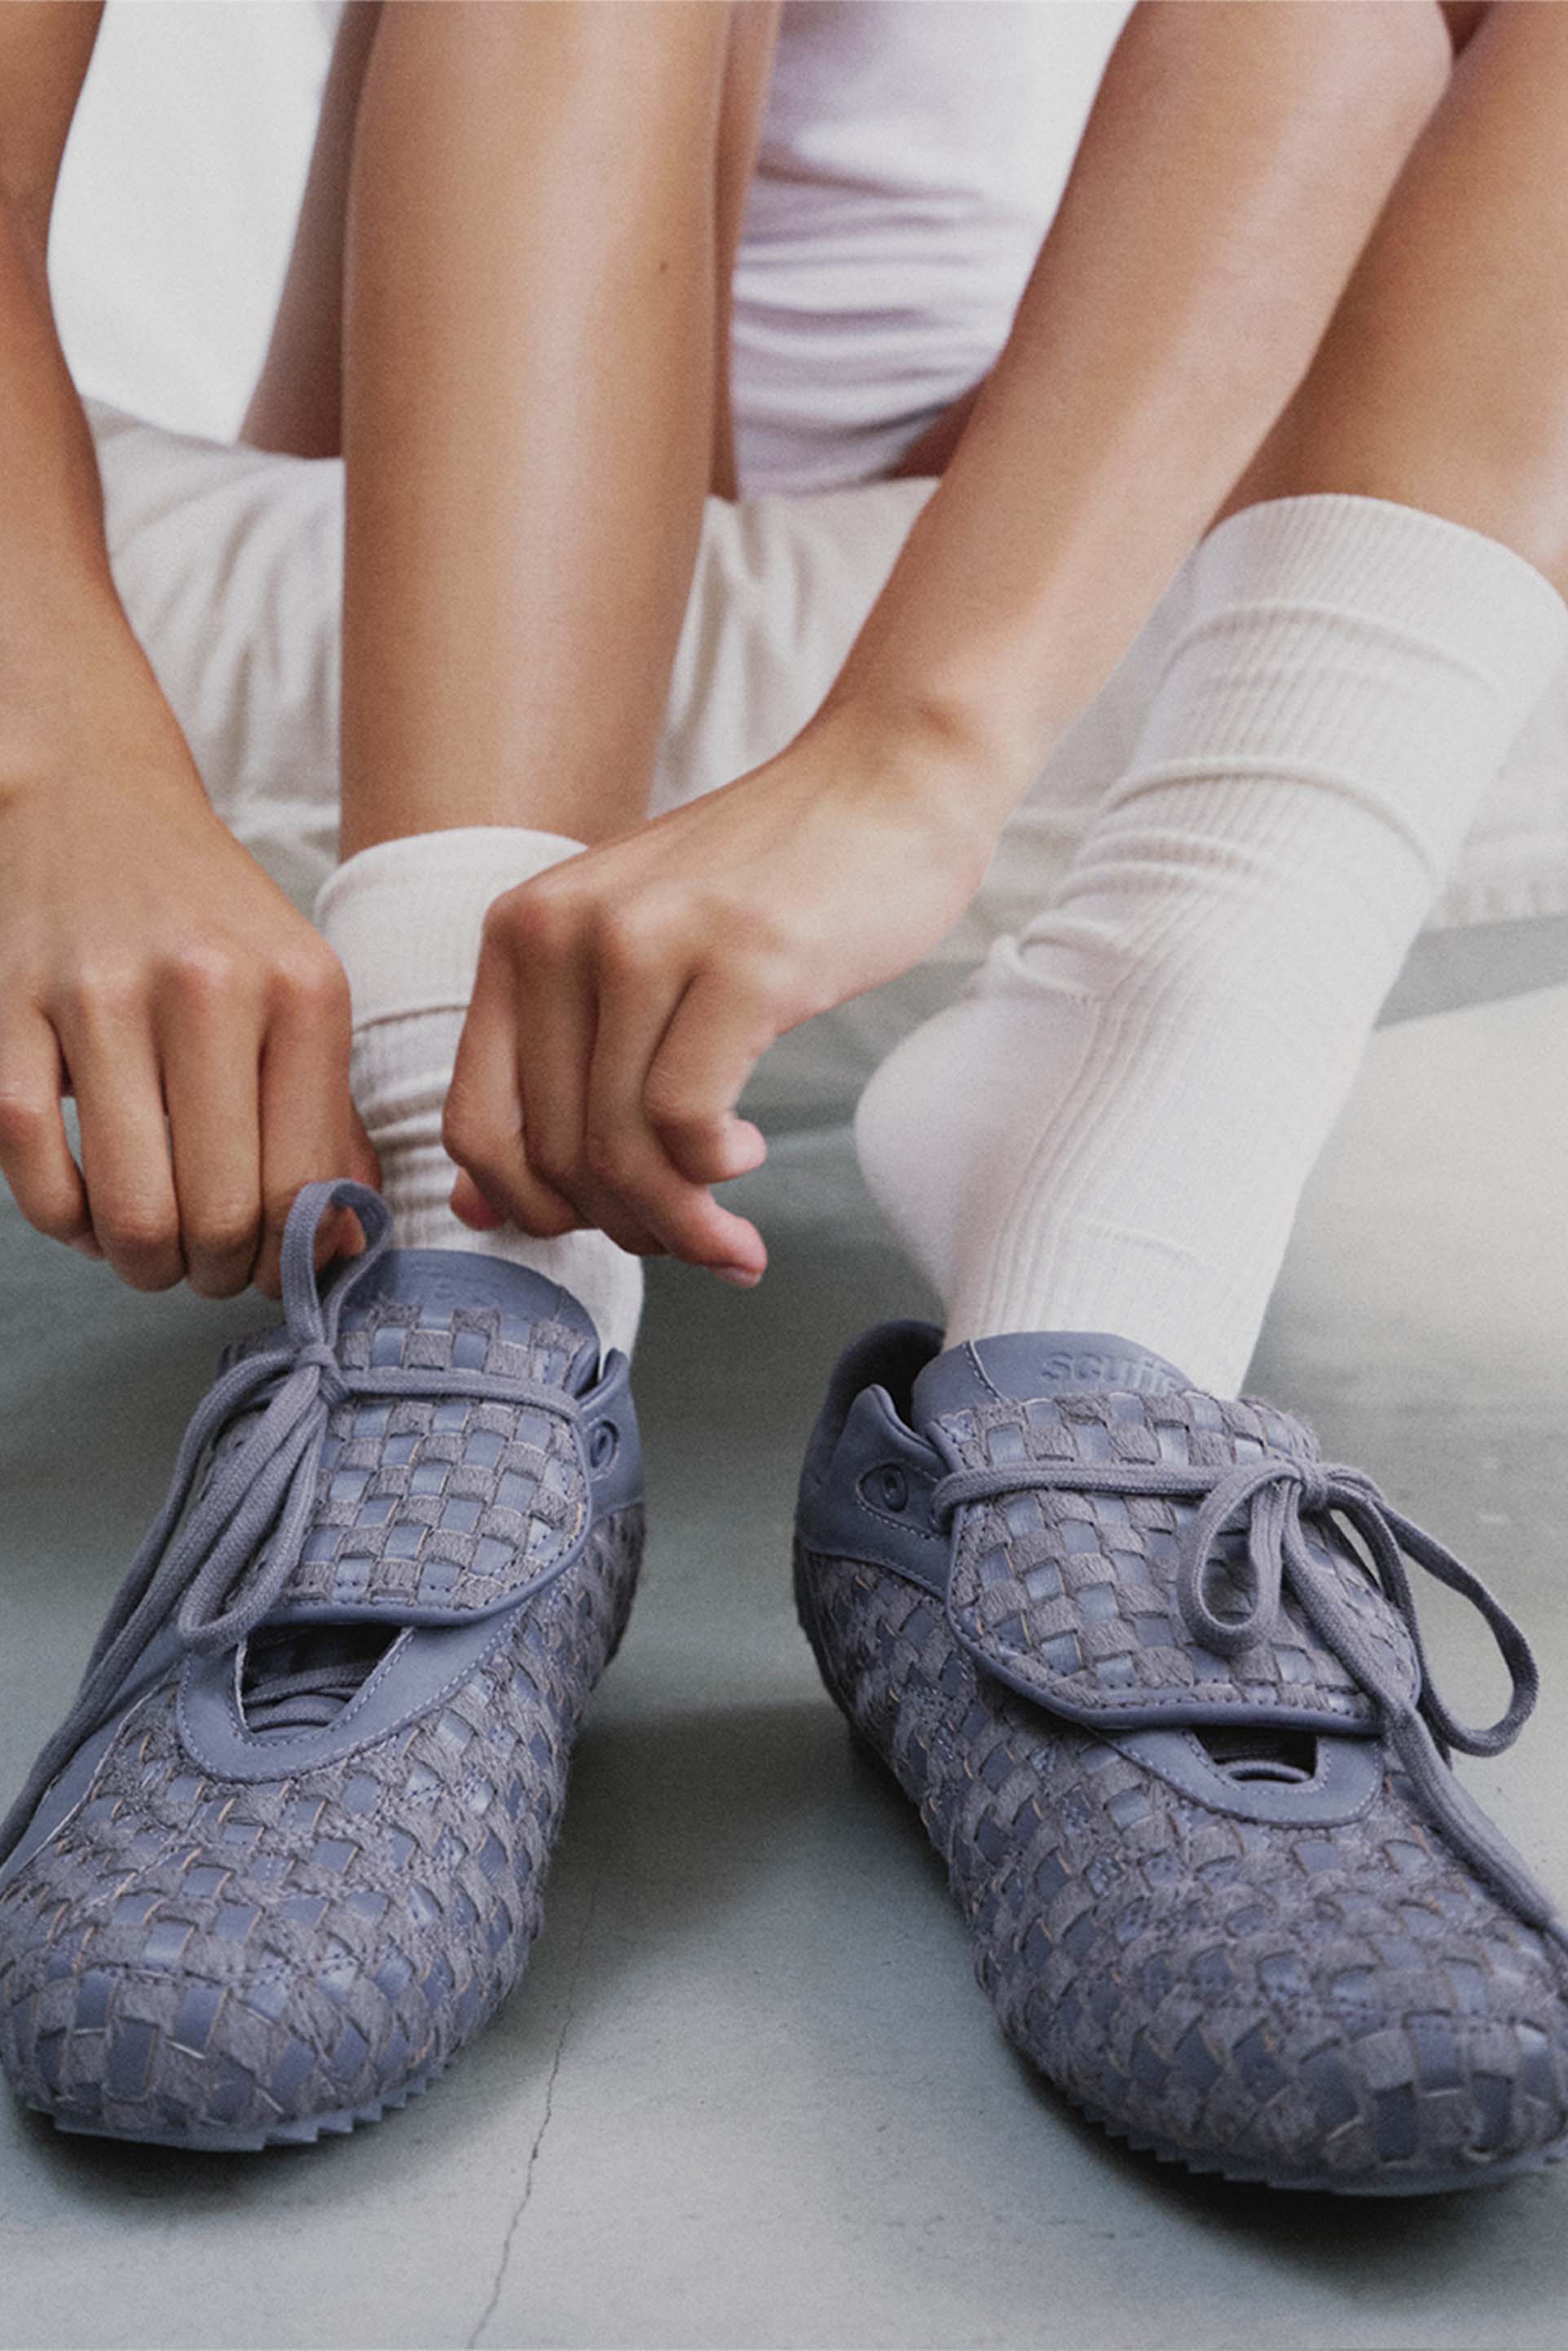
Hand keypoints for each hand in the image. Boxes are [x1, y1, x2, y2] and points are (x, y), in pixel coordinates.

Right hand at [0, 739, 377, 1296]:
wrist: (94, 802)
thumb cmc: (214, 924)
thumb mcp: (303, 998)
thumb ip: (330, 1125)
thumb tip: (339, 1252)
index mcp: (301, 992)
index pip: (303, 1187)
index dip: (285, 1262)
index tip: (270, 1271)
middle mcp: (206, 989)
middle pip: (216, 1212)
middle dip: (213, 1274)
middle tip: (206, 1269)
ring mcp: (98, 998)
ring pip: (127, 1208)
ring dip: (141, 1262)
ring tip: (151, 1251)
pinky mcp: (8, 1011)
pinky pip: (34, 1168)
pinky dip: (62, 1220)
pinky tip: (86, 1210)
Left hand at [443, 705, 994, 1276]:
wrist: (888, 777)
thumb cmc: (769, 883)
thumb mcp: (636, 957)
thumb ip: (561, 1067)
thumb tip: (486, 1208)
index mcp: (520, 934)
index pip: (475, 1122)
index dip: (528, 1208)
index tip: (595, 1232)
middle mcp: (562, 931)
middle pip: (555, 1150)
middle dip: (624, 1227)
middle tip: (688, 1243)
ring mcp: (648, 941)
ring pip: (620, 1147)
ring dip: (678, 1221)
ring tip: (727, 1235)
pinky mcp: (739, 961)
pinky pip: (687, 1118)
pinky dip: (713, 1170)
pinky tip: (745, 1154)